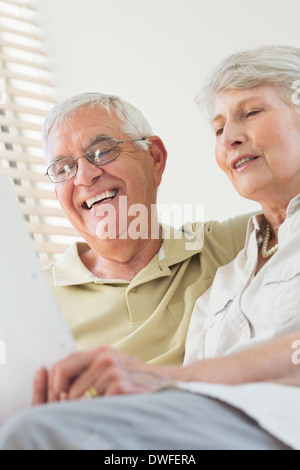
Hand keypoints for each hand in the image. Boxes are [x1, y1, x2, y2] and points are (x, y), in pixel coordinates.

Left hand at [32, 346, 181, 404]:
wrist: (167, 381)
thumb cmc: (136, 376)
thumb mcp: (114, 364)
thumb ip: (91, 367)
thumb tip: (60, 381)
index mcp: (100, 351)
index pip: (64, 362)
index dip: (56, 381)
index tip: (59, 393)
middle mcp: (105, 358)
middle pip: (67, 379)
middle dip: (68, 397)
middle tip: (76, 405)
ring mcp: (113, 372)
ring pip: (81, 394)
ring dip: (87, 404)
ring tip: (103, 404)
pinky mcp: (121, 387)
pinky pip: (97, 404)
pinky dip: (102, 409)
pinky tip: (115, 405)